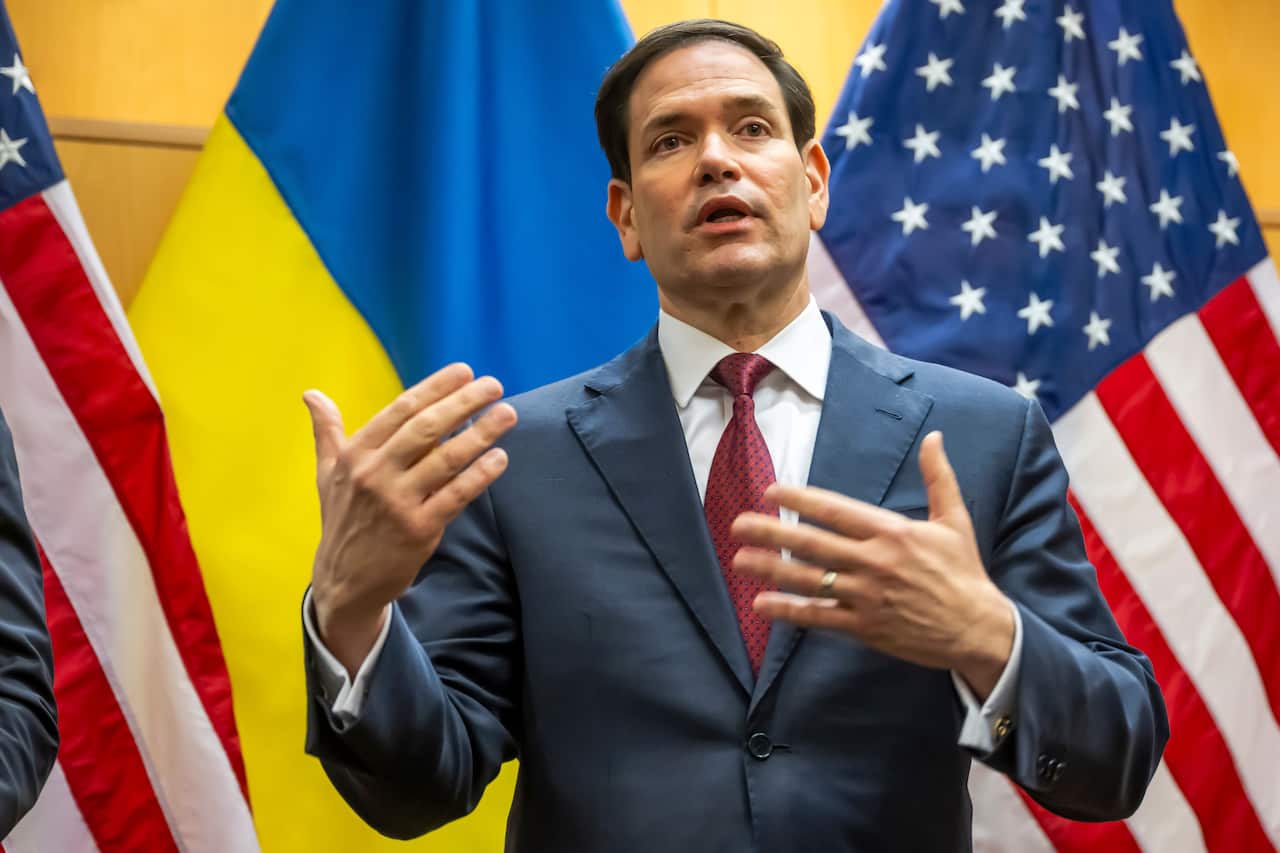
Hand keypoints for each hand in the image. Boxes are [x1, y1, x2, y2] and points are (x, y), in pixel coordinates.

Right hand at [304, 363, 517, 674]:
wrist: (344, 581)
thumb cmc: (342, 519)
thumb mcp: (327, 473)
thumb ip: (327, 431)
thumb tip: (311, 394)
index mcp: (355, 454)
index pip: (400, 410)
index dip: (434, 388)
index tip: (464, 371)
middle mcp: (373, 474)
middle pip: (425, 429)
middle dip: (463, 403)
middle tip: (494, 384)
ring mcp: (396, 502)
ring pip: (444, 460)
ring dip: (480, 434)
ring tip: (507, 414)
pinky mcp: (417, 530)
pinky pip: (455, 496)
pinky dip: (479, 476)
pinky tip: (500, 458)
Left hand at [730, 431, 1013, 699]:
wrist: (978, 628)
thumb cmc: (964, 572)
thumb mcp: (954, 520)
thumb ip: (939, 477)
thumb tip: (935, 437)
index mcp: (892, 532)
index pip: (836, 511)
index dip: (801, 500)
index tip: (772, 491)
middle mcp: (874, 562)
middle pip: (813, 544)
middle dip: (772, 533)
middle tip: (738, 525)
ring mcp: (866, 596)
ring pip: (810, 580)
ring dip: (771, 570)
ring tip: (739, 561)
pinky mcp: (864, 626)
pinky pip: (820, 617)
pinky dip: (790, 611)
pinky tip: (762, 605)